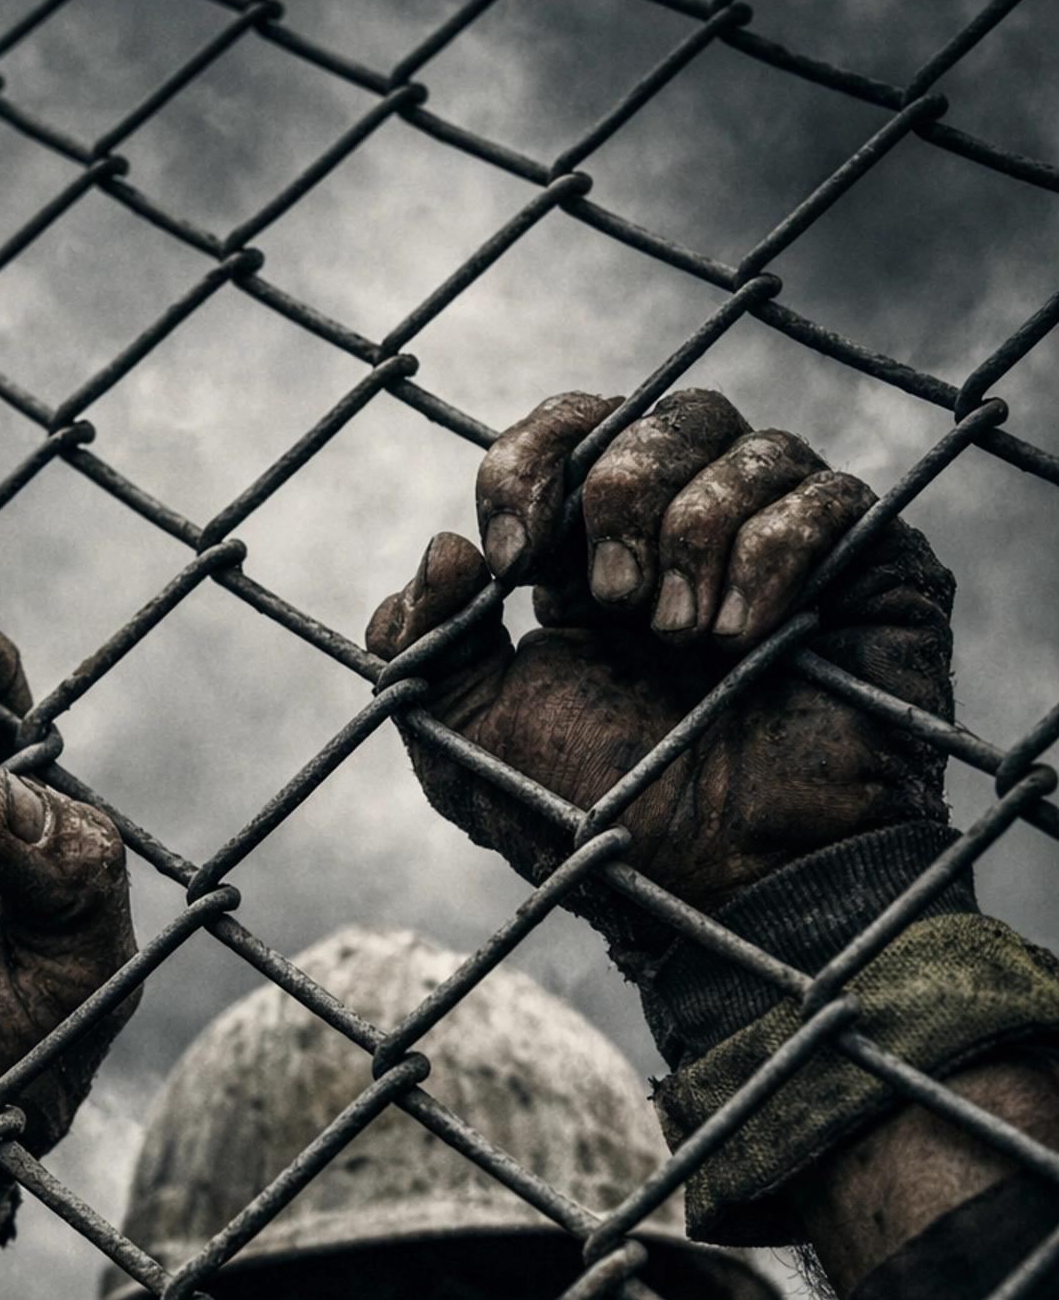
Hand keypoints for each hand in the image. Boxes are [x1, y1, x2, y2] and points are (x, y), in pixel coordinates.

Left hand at [367, 387, 954, 926]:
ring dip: (694, 536)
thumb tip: (444, 548)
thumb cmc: (608, 822)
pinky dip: (771, 558)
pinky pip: (832, 496)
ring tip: (682, 639)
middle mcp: (697, 535)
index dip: (529, 466)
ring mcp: (792, 545)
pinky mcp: (875, 568)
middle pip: (664, 415)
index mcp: (600, 557)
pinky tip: (744, 640)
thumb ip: (425, 643)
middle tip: (613, 603)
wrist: (725, 885)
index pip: (573, 430)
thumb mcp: (471, 739)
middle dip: (620, 493)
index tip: (509, 561)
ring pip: (748, 445)